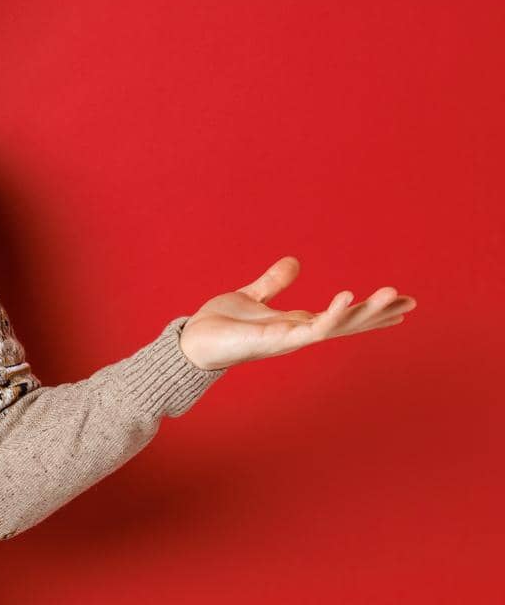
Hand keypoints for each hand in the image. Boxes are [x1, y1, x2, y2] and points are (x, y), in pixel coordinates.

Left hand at [178, 256, 415, 370]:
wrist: (192, 342)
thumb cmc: (219, 324)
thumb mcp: (251, 297)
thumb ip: (273, 283)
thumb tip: (294, 262)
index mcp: (297, 322)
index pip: (342, 315)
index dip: (370, 309)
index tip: (401, 301)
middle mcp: (299, 332)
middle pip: (349, 323)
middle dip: (379, 313)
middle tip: (412, 302)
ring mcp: (291, 338)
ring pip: (339, 325)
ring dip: (367, 312)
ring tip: (394, 297)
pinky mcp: (277, 340)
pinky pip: (311, 328)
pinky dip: (330, 314)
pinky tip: (346, 297)